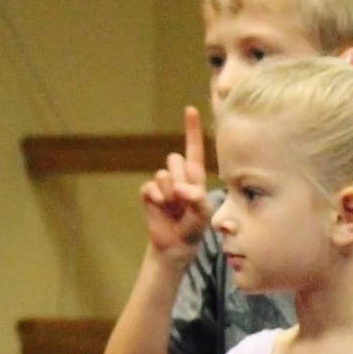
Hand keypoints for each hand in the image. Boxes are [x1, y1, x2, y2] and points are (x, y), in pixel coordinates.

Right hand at [140, 107, 212, 260]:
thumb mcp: (203, 213)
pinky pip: (150, 188)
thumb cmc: (195, 226)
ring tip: (175, 208)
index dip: (191, 129)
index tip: (191, 109)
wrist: (177, 244)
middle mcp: (179, 176)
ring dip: (170, 193)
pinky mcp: (149, 193)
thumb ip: (196, 198)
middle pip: (175, 160)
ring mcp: (162, 184)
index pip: (194, 149)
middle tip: (184, 200)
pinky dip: (157, 199)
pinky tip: (162, 208)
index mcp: (196, 177)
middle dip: (180, 178)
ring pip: (163, 174)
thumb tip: (181, 190)